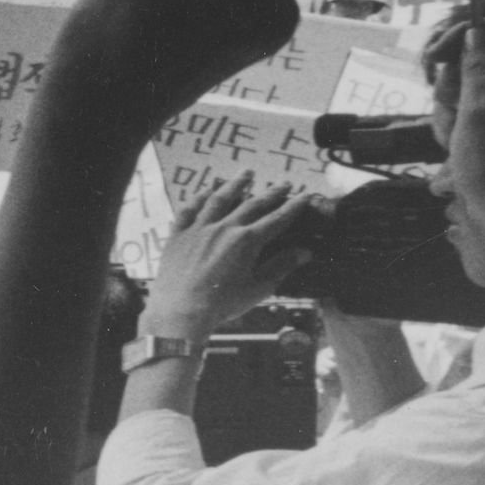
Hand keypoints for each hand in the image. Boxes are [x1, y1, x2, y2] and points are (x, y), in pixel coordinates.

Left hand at [149, 181, 319, 334]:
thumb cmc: (222, 304)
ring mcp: (199, 229)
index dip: (293, 206)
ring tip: (246, 173)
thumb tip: (305, 251)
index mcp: (247, 241)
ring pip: (219, 199)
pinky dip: (198, 198)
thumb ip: (281, 266)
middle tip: (284, 184)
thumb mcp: (258, 288)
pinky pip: (188, 209)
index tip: (305, 195)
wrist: (181, 310)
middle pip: (252, 204)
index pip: (277, 219)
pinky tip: (205, 191)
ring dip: (235, 184)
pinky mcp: (178, 234)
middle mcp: (224, 228)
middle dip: (271, 193)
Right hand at [430, 16, 484, 255]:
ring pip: (479, 83)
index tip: (433, 59)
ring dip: (456, 107)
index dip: (464, 36)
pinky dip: (466, 120)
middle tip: (451, 114)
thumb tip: (473, 35)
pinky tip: (460, 145)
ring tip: (454, 138)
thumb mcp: (479, 113)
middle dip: (457, 82)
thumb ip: (476, 67)